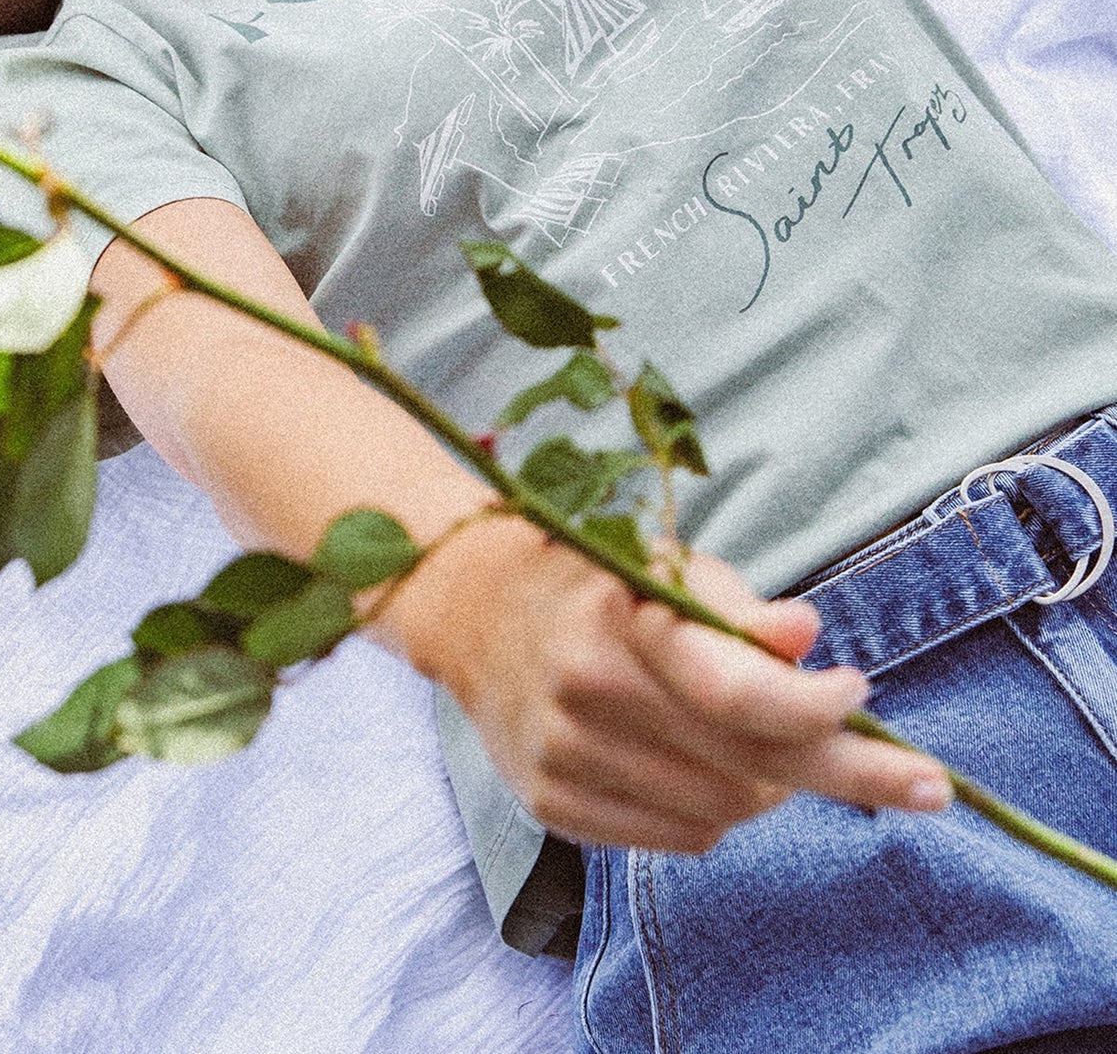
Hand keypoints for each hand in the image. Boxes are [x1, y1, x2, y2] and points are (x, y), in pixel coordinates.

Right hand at [390, 517, 950, 853]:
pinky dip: (719, 813)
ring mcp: (565, 758)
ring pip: (722, 811)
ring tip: (772, 746)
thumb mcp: (663, 562)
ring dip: (774, 787)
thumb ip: (737, 606)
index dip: (813, 706)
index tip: (863, 693)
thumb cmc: (593, 577)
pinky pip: (678, 837)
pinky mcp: (552, 805)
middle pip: (747, 763)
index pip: (735, 690)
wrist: (470, 608)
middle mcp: (587, 694)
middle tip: (928, 782)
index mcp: (619, 621)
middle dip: (848, 770)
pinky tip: (714, 770)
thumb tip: (810, 635)